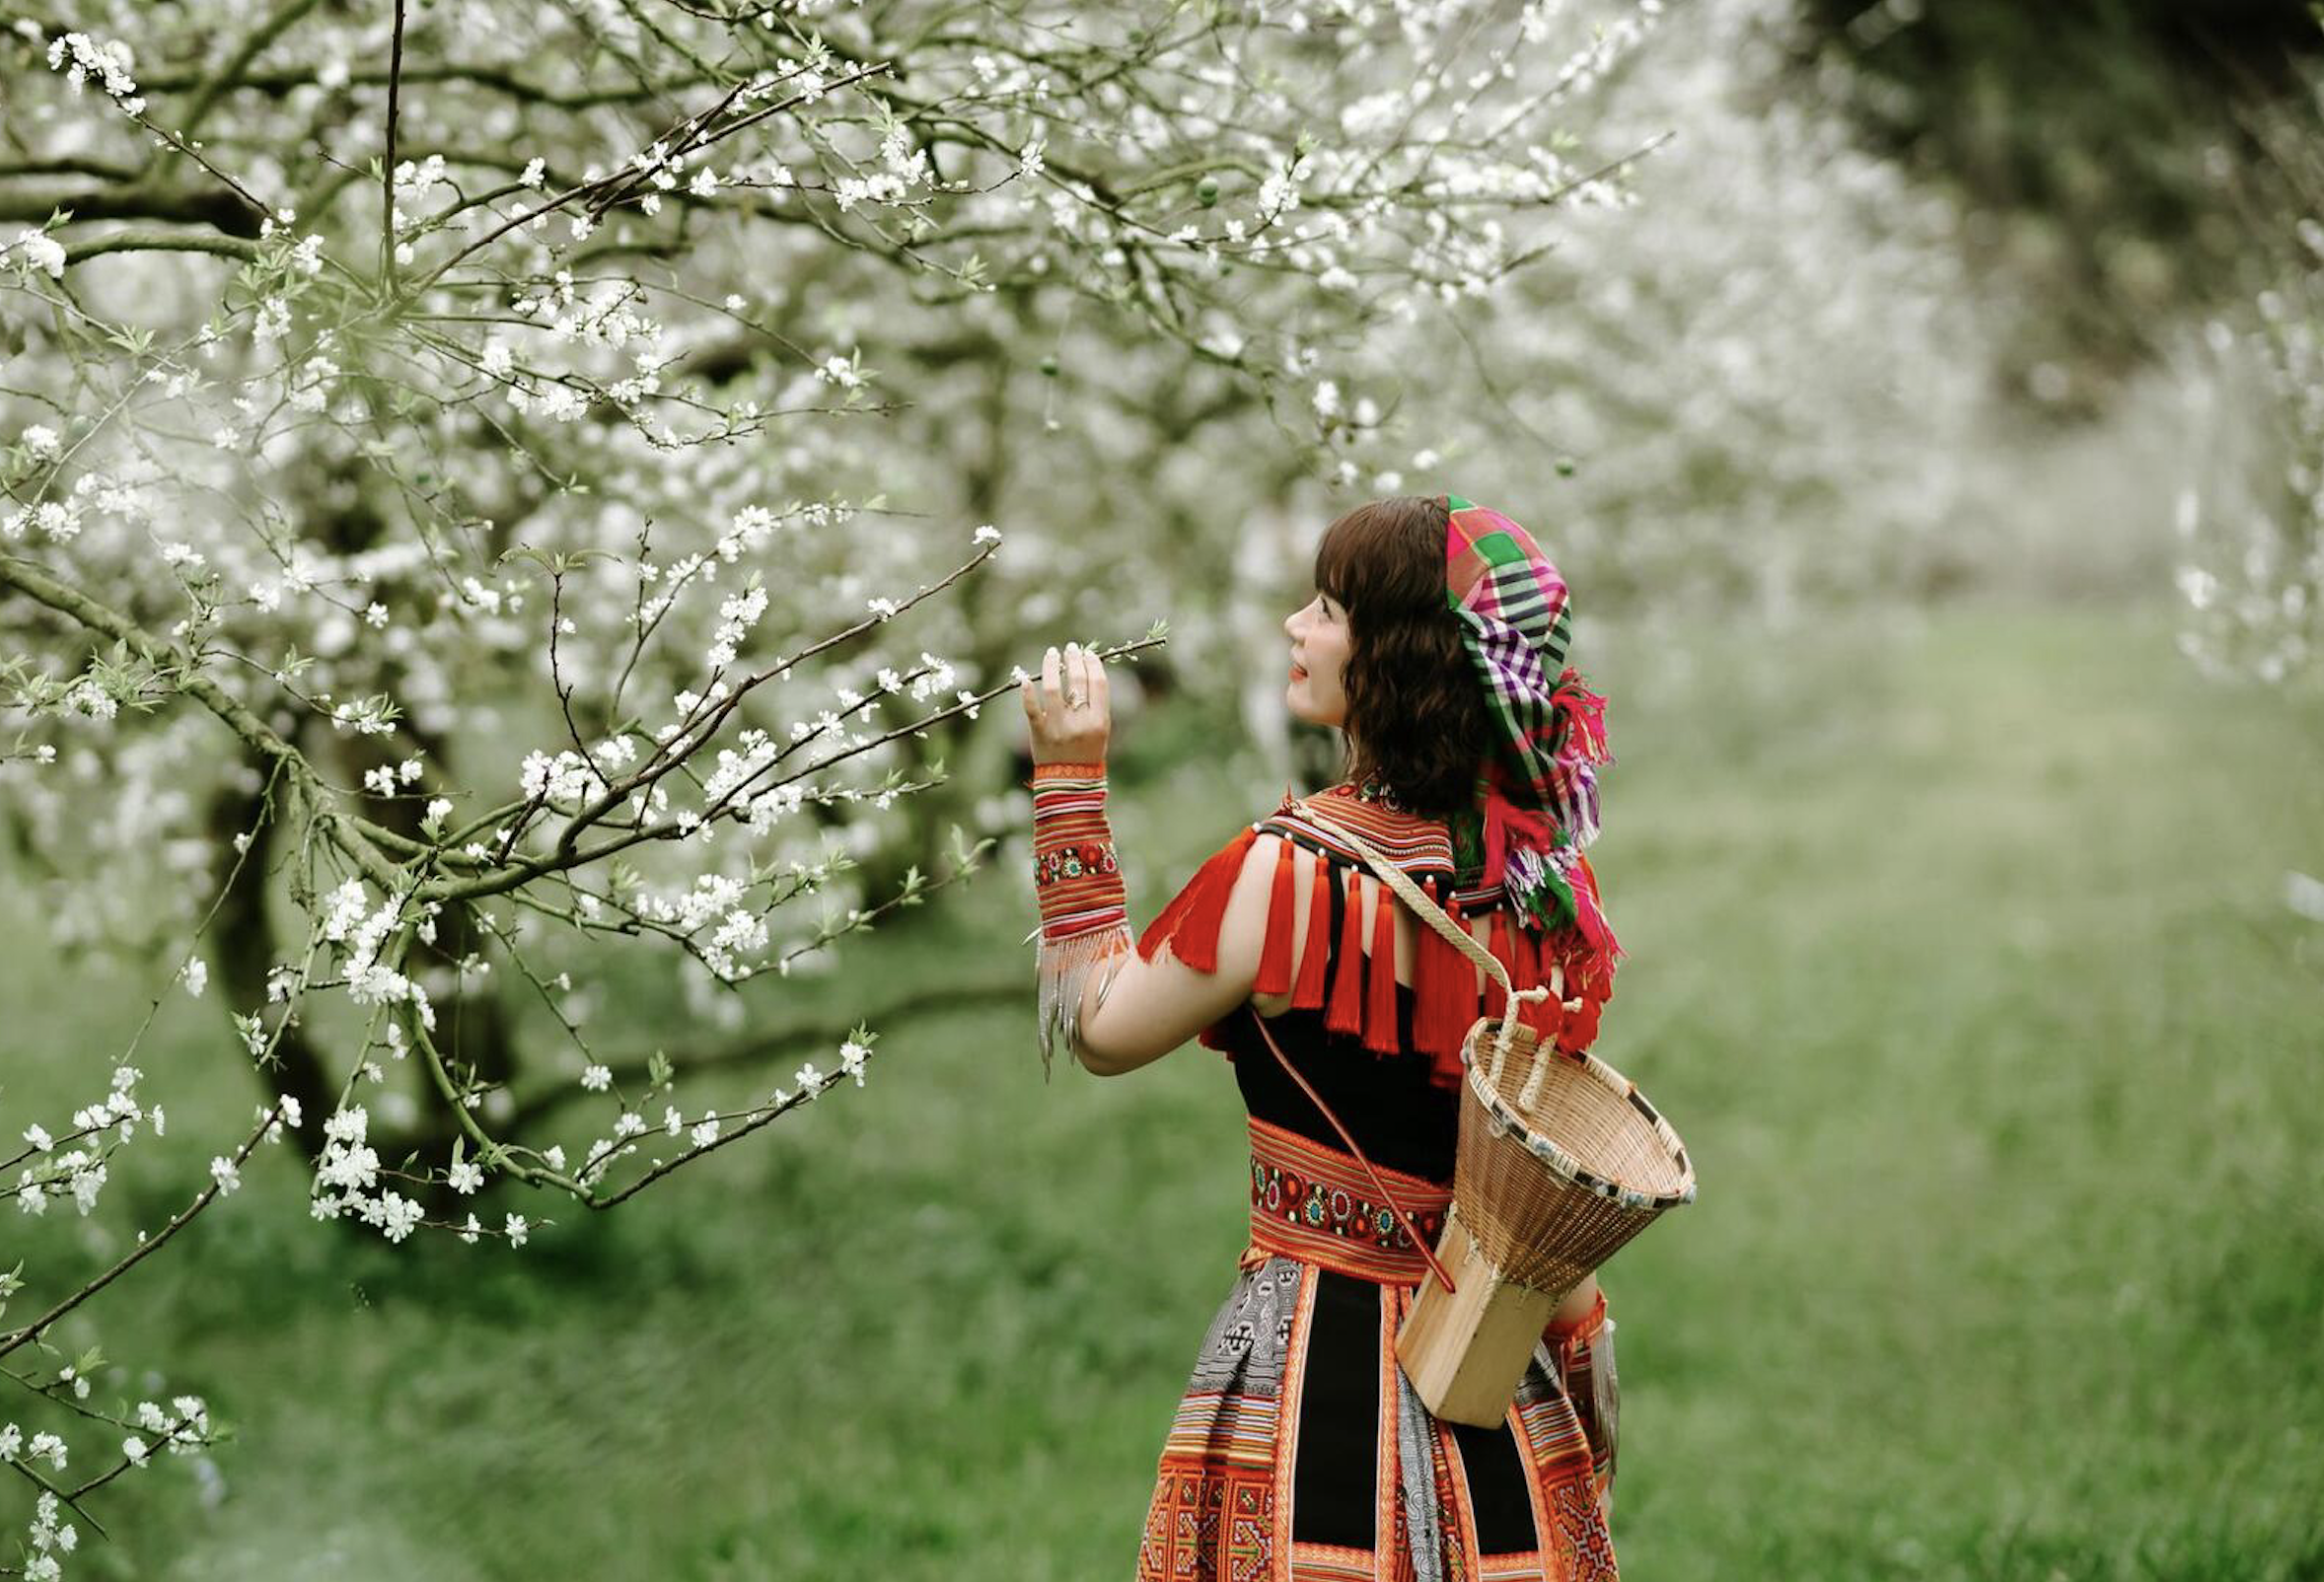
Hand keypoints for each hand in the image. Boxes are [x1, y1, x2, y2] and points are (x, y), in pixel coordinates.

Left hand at [1021, 641, 1110, 766]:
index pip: (1098, 683)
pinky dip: (1027, 692)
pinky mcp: (1039, 732)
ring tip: (1052, 653)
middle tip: (1070, 649)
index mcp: (1099, 721)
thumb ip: (1096, 705)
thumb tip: (1085, 671)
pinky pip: (1031, 708)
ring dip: (1051, 666)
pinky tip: (1025, 678)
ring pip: (1054, 688)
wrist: (1070, 783)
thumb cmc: (1087, 753)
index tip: (1088, 653)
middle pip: (1078, 681)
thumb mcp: (1101, 731)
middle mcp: (1080, 723)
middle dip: (1074, 660)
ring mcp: (1058, 727)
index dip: (1093, 664)